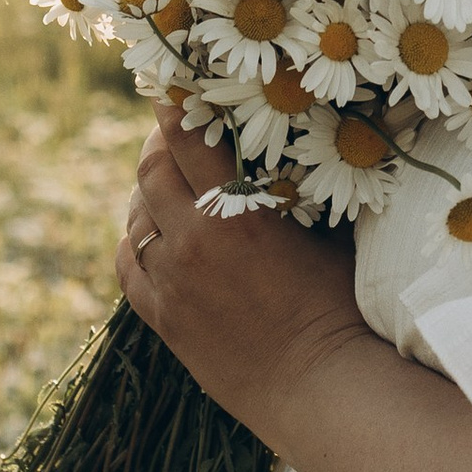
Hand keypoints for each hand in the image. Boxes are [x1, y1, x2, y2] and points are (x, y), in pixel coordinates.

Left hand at [116, 104, 371, 442]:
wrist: (322, 387)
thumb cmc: (343, 307)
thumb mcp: (328, 233)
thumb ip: (297, 190)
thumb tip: (297, 147)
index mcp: (235, 212)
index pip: (188, 138)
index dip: (176, 105)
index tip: (175, 84)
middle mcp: (192, 241)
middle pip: (151, 172)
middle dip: (158, 144)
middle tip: (170, 129)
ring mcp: (171, 282)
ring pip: (135, 218)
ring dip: (146, 193)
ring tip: (162, 181)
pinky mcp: (163, 318)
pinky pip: (127, 266)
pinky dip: (133, 241)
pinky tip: (144, 232)